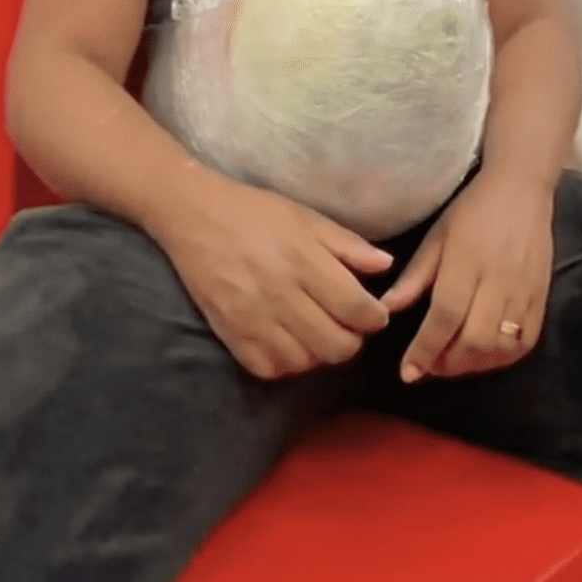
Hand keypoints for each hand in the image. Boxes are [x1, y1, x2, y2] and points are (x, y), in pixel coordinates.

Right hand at [154, 173, 392, 379]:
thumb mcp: (306, 217)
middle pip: (337, 345)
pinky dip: (287, 364)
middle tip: (349, 324)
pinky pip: (269, 369)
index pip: (355, 308)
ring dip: (321, 354)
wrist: (195, 217)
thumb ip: (348, 245)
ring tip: (320, 333)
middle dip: (353, 339)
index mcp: (303, 261)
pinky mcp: (230, 333)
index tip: (375, 313)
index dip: (376, 318)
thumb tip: (387, 265)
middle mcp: (280, 294)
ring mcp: (253, 318)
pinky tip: (292, 344)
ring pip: (306, 362)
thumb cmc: (255, 213)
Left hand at [381, 170, 553, 381]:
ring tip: (453, 361)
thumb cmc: (472, 210)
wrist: (522, 188)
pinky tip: (484, 355)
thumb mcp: (437, 236)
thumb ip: (415, 276)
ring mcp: (525, 290)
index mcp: (467, 261)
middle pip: (474, 339)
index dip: (425, 349)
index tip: (408, 372)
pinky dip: (503, 358)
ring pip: (500, 346)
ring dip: (473, 364)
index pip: (445, 317)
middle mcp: (499, 280)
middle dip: (447, 363)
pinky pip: (526, 342)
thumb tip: (386, 309)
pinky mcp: (543, 296)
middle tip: (428, 366)